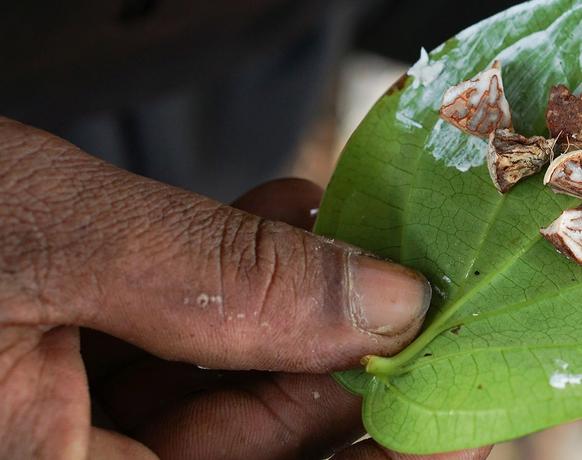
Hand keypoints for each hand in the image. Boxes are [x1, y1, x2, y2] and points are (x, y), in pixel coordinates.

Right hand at [0, 117, 489, 459]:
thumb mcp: (58, 241)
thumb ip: (225, 281)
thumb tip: (386, 302)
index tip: (464, 413)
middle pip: (254, 450)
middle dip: (341, 364)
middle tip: (419, 298)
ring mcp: (53, 422)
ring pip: (212, 393)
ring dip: (291, 308)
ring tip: (355, 238)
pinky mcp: (42, 364)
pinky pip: (159, 347)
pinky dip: (222, 284)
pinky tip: (277, 219)